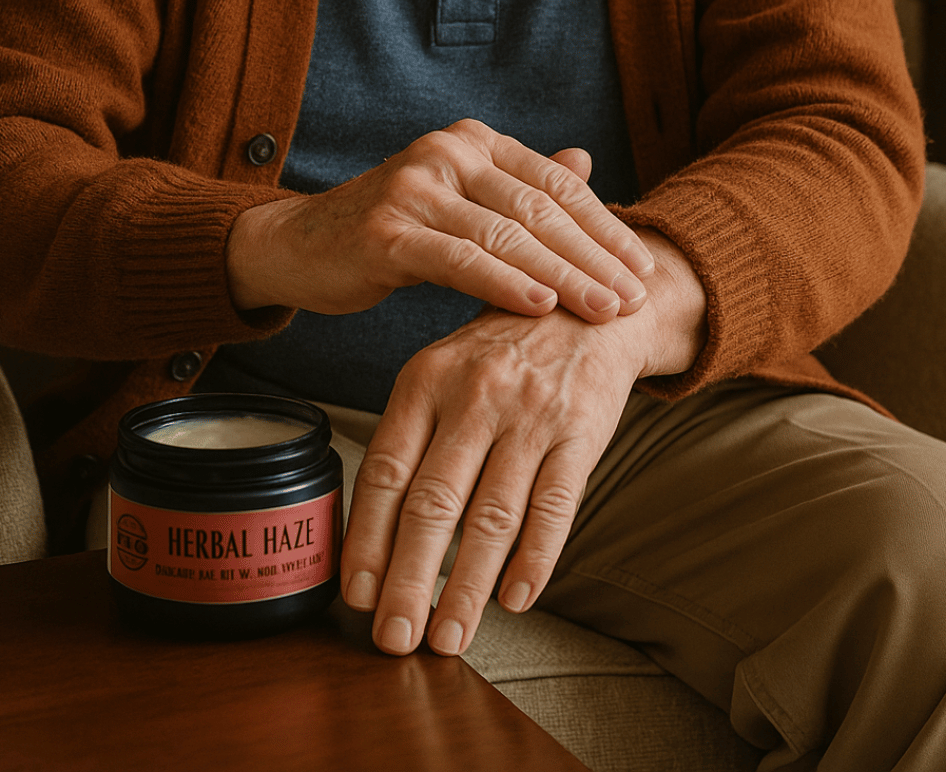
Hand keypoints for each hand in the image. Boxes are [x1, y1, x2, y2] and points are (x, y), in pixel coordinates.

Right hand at [227, 119, 652, 323]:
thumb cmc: (392, 230)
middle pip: (539, 209)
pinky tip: (540, 305)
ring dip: (563, 275)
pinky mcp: (386, 229)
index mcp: (473, 142)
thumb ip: (520, 185)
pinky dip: (503, 282)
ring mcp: (414, 187)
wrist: (301, 245)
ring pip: (506, 235)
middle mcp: (447, 152)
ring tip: (604, 309)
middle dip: (594, 257)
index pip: (555, 184)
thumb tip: (585, 159)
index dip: (605, 226)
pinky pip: (459, 259)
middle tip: (637, 297)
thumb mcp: (461, 201)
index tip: (644, 267)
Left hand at [339, 229, 706, 655]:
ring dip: (468, 587)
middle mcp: (474, 396)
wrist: (588, 306)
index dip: (368, 539)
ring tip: (449, 637)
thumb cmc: (502, 351)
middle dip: (409, 580)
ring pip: (492, 516)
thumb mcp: (444, 369)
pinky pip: (554, 507)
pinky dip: (535, 559)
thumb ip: (413, 434)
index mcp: (426, 380)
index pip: (386, 472)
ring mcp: (530, 415)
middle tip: (394, 639)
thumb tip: (377, 527)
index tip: (357, 595)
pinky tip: (515, 599)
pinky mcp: (580, 433)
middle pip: (433, 504)